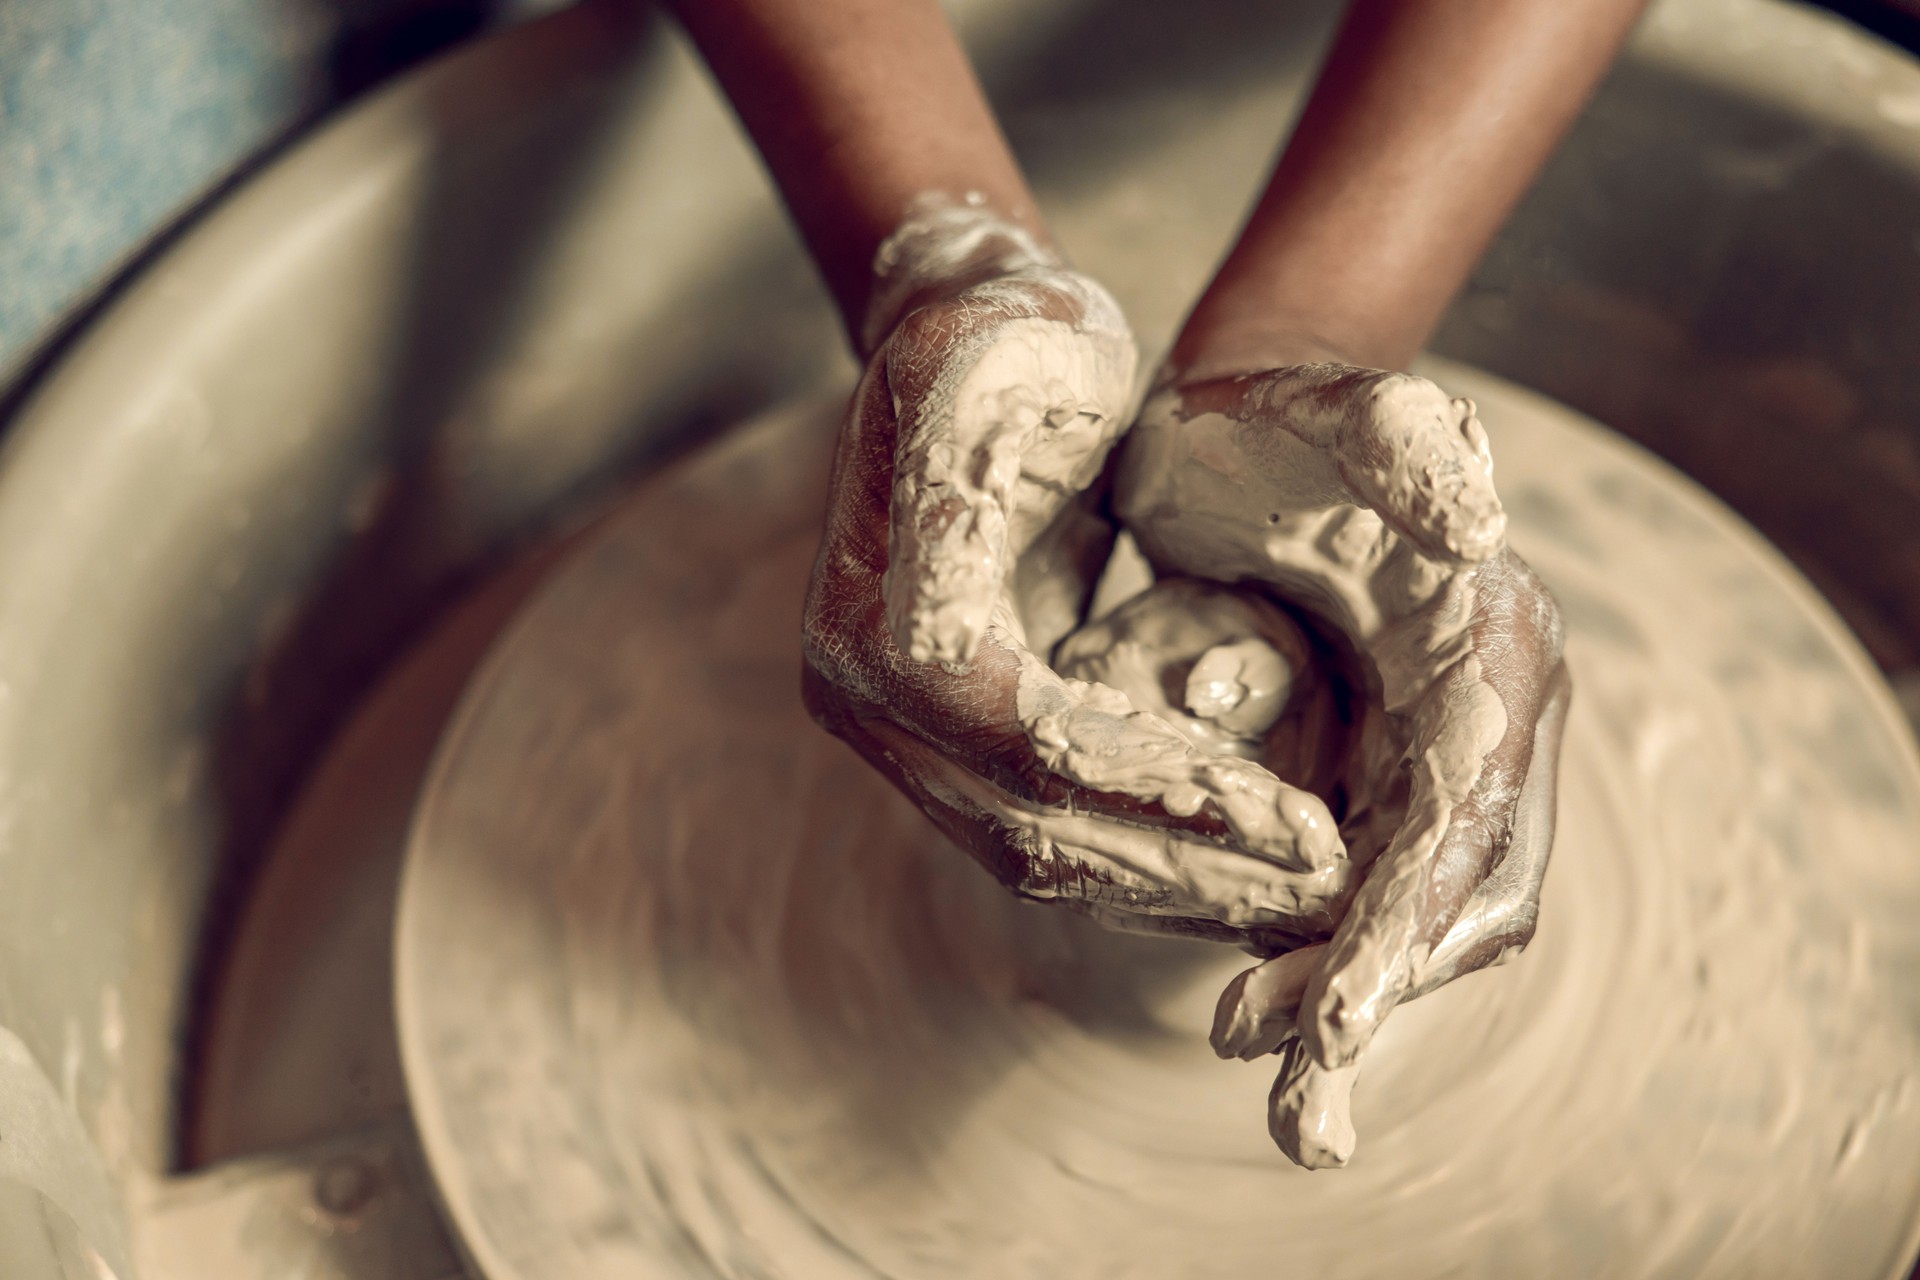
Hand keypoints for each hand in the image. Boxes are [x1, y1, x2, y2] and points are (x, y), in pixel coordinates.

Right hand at [803, 206, 1351, 938]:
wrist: (971, 340)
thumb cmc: (1012, 336)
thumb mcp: (1005, 359)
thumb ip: (970, 476)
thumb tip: (946, 651)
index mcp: (876, 616)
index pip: (1019, 743)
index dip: (1148, 793)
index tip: (1282, 817)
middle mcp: (862, 694)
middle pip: (1029, 824)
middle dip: (1182, 861)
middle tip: (1322, 885)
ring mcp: (897, 729)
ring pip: (1039, 850)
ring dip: (1175, 882)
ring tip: (1302, 895)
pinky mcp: (950, 741)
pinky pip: (1047, 828)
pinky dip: (1147, 854)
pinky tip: (1245, 865)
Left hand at [1117, 360, 1570, 1166]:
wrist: (1234, 426)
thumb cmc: (1274, 416)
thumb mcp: (1328, 406)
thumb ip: (1403, 439)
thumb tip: (1475, 513)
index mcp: (1493, 648)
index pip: (1466, 815)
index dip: (1408, 922)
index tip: (1343, 1017)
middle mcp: (1473, 720)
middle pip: (1452, 893)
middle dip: (1376, 992)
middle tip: (1297, 1101)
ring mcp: (1421, 754)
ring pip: (1402, 909)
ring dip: (1335, 991)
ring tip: (1250, 1048)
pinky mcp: (1364, 774)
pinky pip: (1349, 889)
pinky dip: (1305, 950)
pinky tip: (1241, 991)